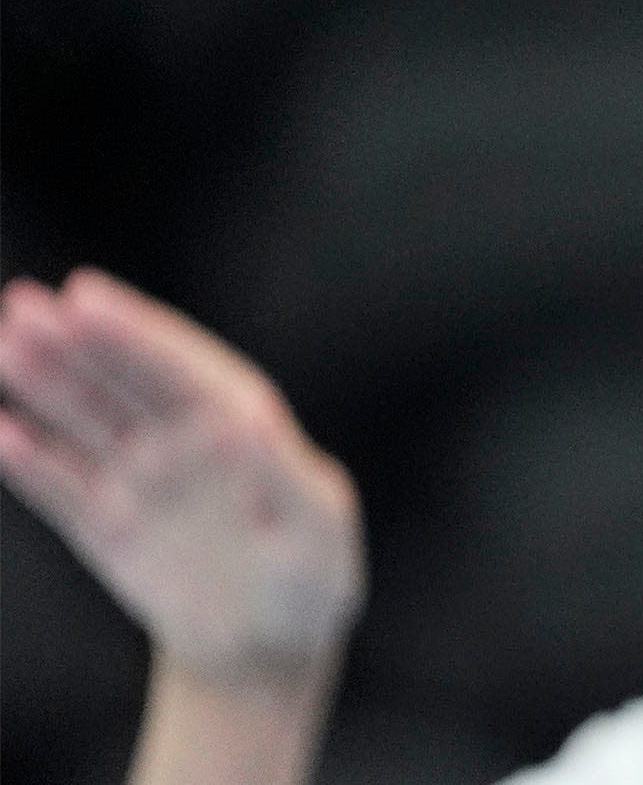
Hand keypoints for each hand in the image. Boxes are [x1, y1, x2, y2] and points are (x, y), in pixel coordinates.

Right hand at [0, 270, 363, 687]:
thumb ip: (283, 477)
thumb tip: (248, 423)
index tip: (85, 295)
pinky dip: (27, 461)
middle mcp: (184, 437)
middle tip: (23, 304)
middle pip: (122, 380)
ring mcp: (140, 476)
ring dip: (41, 384)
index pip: (179, 365)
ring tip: (3, 344)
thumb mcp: (316, 525)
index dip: (134, 330)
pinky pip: (59, 486)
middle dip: (77, 343)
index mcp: (241, 419)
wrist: (269, 642)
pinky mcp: (105, 523)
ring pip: (82, 420)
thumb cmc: (312, 573)